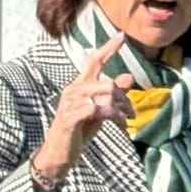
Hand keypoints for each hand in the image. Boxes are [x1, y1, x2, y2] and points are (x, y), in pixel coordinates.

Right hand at [33, 31, 135, 182]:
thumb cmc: (79, 132)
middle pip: (107, 83)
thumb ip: (112, 96)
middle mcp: (73, 90)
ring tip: (124, 120)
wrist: (60, 155)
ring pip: (105, 94)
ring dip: (119, 109)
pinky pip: (97, 108)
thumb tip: (129, 77)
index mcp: (80, 86)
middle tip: (130, 114)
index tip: (122, 36)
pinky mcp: (70, 116)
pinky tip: (117, 124)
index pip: (94, 60)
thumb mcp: (100, 112)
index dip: (108, 48)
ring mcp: (70, 102)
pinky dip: (112, 115)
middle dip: (124, 98)